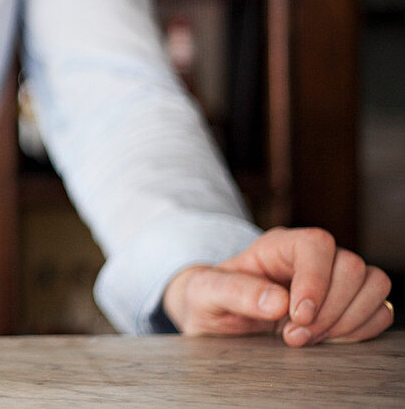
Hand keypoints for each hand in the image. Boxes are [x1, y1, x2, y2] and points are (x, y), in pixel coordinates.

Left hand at [162, 227, 392, 346]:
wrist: (215, 316)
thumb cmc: (208, 299)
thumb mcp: (204, 293)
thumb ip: (233, 292)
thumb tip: (277, 302)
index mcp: (277, 246)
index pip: (316, 244)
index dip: (315, 281)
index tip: (297, 317)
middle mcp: (310, 257)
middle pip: (351, 266)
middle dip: (329, 310)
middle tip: (294, 336)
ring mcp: (333, 279)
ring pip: (373, 284)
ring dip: (349, 320)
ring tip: (310, 339)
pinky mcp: (347, 304)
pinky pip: (379, 309)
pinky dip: (363, 329)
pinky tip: (329, 340)